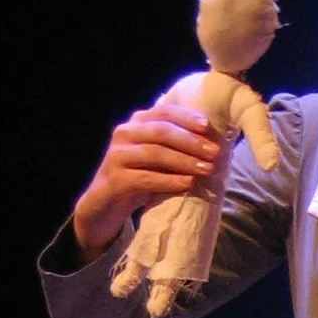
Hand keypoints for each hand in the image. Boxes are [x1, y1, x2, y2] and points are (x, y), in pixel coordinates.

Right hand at [72, 104, 224, 257]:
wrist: (104, 206)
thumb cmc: (138, 179)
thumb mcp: (157, 160)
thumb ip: (175, 147)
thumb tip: (212, 145)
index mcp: (136, 124)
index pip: (164, 112)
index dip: (187, 117)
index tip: (208, 127)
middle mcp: (124, 134)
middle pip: (161, 131)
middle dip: (191, 141)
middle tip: (214, 153)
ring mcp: (117, 156)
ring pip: (155, 153)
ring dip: (184, 161)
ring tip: (207, 169)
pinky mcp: (114, 179)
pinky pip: (145, 178)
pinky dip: (169, 181)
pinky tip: (188, 183)